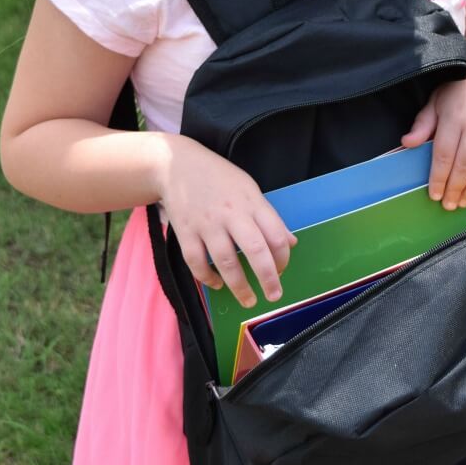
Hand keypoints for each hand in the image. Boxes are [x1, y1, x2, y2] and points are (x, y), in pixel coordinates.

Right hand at [156, 134, 296, 307]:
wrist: (176, 165)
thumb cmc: (218, 177)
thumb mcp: (249, 189)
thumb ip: (269, 217)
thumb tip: (290, 242)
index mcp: (252, 203)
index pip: (276, 235)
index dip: (283, 258)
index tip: (282, 271)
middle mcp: (232, 214)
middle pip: (255, 251)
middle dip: (268, 278)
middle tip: (274, 296)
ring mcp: (207, 224)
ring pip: (226, 261)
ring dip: (239, 286)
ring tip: (248, 300)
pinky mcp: (185, 232)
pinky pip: (197, 262)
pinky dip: (207, 277)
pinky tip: (217, 284)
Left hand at [400, 47, 465, 208]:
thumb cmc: (460, 89)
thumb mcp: (437, 100)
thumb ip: (424, 123)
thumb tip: (407, 144)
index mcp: (455, 116)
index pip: (444, 155)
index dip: (439, 178)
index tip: (434, 195)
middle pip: (465, 166)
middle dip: (455, 189)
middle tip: (448, 205)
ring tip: (463, 202)